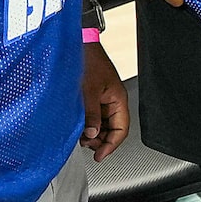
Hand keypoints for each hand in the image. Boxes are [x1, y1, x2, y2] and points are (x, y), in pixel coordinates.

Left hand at [80, 42, 128, 160]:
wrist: (79, 45)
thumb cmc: (88, 61)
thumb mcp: (89, 91)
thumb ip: (91, 115)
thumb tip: (92, 135)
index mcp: (118, 99)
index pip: (121, 130)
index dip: (111, 145)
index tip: (100, 155)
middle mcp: (113, 101)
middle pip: (112, 130)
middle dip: (101, 141)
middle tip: (87, 146)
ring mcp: (103, 100)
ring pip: (103, 125)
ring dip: (93, 134)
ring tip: (81, 137)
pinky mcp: (94, 98)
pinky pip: (94, 117)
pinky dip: (88, 125)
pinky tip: (79, 127)